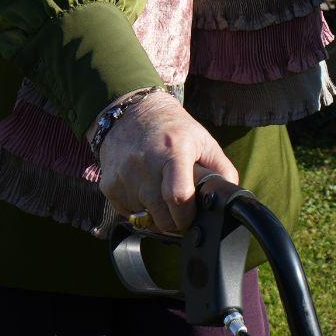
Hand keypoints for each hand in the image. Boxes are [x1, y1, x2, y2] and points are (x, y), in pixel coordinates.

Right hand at [96, 92, 239, 233]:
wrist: (130, 114)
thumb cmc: (173, 130)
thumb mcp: (204, 141)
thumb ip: (222, 170)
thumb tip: (228, 199)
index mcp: (173, 151)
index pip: (178, 196)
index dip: (187, 215)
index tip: (192, 215)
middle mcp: (145, 164)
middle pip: (162, 216)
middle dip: (175, 221)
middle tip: (181, 210)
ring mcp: (124, 176)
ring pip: (145, 218)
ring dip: (156, 215)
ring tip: (161, 193)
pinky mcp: (108, 185)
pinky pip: (128, 214)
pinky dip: (139, 210)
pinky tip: (144, 190)